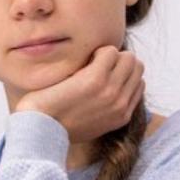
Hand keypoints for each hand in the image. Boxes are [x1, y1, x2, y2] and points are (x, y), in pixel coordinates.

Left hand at [15, 45, 145, 142]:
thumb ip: (107, 109)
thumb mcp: (92, 124)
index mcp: (122, 116)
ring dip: (110, 55)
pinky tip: (82, 61)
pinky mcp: (96, 79)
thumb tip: (110, 91)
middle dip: (119, 62)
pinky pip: (110, 51)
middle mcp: (120, 104)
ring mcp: (111, 91)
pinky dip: (98, 51)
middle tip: (98, 66)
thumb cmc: (58, 123)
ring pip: (128, 58)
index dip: (122, 74)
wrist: (40, 128)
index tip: (105, 74)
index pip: (139, 83)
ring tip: (91, 63)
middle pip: (137, 67)